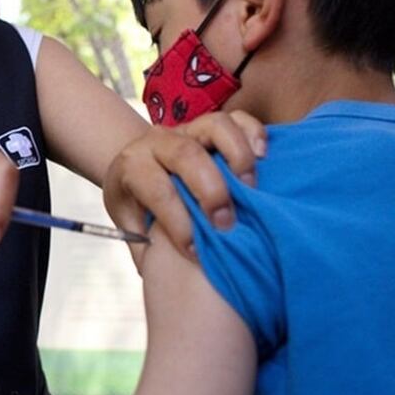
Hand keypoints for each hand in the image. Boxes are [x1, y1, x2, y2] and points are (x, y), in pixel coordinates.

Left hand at [103, 110, 265, 262]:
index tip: (195, 252)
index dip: (177, 221)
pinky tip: (264, 157)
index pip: (155, 188)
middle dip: (211, 190)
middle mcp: (159, 142)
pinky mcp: (212, 125)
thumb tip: (164, 276)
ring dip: (237, 156)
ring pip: (214, 126)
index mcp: (133, 167)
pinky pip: (238, 118)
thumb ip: (146, 246)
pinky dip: (253, 133)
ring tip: (251, 188)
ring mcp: (188, 129)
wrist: (135, 165)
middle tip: (226, 224)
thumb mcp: (130, 224)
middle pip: (185, 153)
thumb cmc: (137, 202)